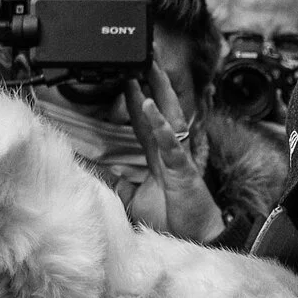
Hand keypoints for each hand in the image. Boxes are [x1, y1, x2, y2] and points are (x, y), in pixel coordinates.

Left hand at [122, 67, 221, 243]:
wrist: (196, 240)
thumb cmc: (174, 222)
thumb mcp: (137, 201)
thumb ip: (121, 185)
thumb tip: (101, 174)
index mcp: (160, 159)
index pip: (146, 122)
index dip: (137, 101)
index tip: (128, 80)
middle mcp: (170, 153)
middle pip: (160, 110)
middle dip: (152, 84)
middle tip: (143, 57)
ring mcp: (178, 159)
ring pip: (169, 117)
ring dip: (159, 92)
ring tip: (149, 68)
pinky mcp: (183, 170)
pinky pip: (170, 143)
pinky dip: (160, 124)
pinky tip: (151, 106)